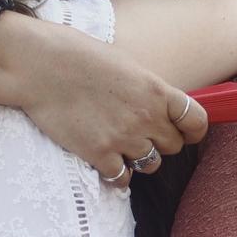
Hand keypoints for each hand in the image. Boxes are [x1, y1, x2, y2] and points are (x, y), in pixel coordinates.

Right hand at [15, 24, 208, 185]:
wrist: (40, 66)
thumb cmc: (79, 57)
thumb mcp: (127, 66)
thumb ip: (148, 91)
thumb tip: (160, 109)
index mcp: (157, 91)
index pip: (197, 121)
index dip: (194, 132)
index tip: (187, 134)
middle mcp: (146, 117)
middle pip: (173, 146)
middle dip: (160, 142)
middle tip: (140, 134)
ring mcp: (124, 138)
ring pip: (151, 165)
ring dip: (139, 159)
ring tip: (120, 145)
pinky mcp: (99, 154)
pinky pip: (122, 179)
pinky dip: (117, 174)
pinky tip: (106, 161)